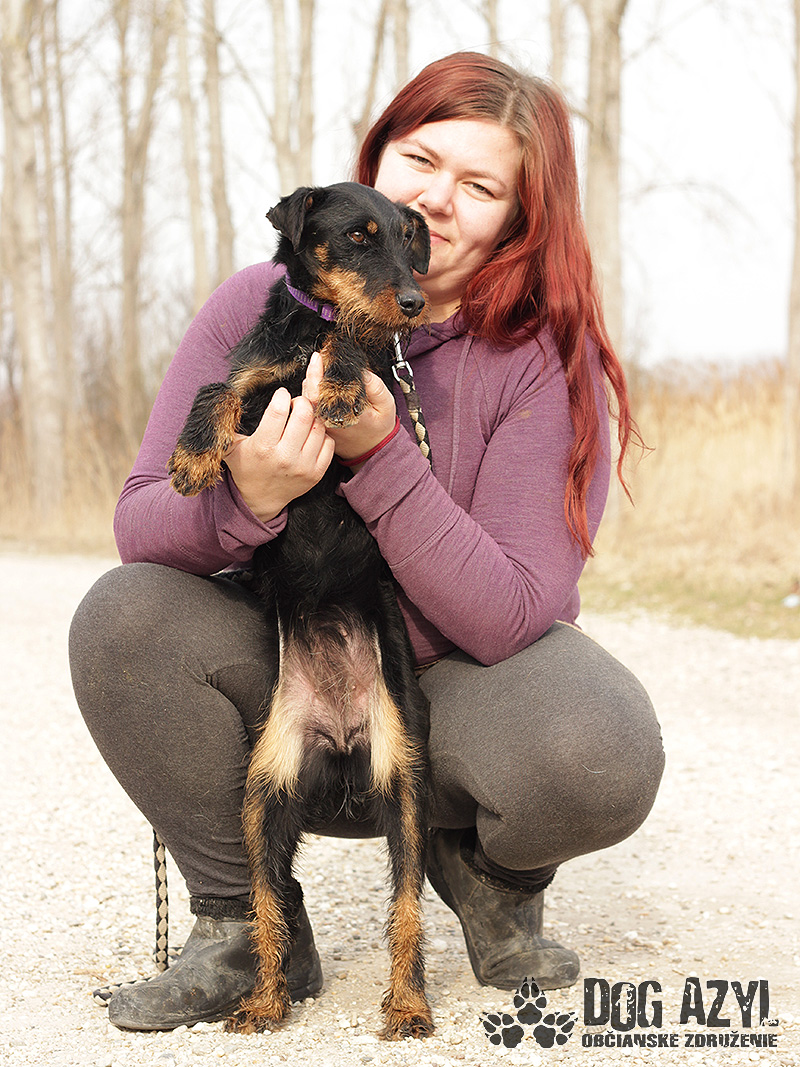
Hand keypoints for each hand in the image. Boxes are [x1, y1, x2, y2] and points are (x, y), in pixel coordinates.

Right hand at [223, 387, 334, 521]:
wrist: (260, 499)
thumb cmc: (246, 467)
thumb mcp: (231, 447)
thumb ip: (226, 426)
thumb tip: (222, 401)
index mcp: (263, 447)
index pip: (279, 410)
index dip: (282, 396)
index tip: (281, 394)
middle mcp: (285, 457)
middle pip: (304, 415)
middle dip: (301, 402)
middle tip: (296, 403)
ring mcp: (303, 467)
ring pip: (319, 428)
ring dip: (313, 418)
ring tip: (304, 419)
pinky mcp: (316, 474)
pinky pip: (329, 444)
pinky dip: (323, 435)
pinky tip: (312, 435)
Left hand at [302, 352, 397, 465]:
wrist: (373, 449)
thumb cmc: (379, 427)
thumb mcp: (386, 405)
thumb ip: (376, 387)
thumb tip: (363, 372)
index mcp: (344, 415)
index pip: (320, 392)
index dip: (316, 372)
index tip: (319, 357)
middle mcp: (329, 421)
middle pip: (309, 393)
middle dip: (312, 372)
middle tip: (318, 358)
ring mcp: (322, 425)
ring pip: (307, 399)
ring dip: (310, 382)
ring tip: (319, 367)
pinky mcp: (319, 426)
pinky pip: (310, 406)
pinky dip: (311, 392)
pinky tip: (318, 384)